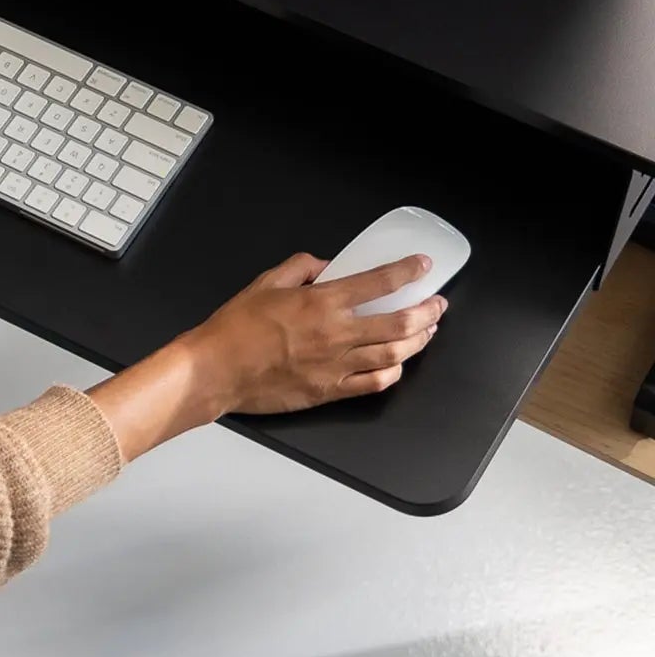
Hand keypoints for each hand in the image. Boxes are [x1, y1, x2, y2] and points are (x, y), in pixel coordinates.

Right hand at [185, 252, 445, 415]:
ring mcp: (337, 366)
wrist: (219, 369)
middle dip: (426, 311)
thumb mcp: (265, 282)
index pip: (377, 282)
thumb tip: (326, 265)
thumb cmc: (237, 326)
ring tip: (427, 331)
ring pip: (394, 354)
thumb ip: (300, 267)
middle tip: (437, 304)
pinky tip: (398, 365)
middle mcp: (337, 334)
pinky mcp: (331, 391)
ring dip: (418, 340)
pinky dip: (393, 373)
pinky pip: (374, 384)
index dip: (406, 272)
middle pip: (398, 323)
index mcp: (322, 302)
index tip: (422, 265)